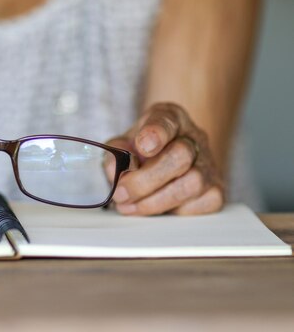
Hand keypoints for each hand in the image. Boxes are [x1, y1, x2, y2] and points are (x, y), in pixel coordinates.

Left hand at [106, 102, 224, 215]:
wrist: (166, 162)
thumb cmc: (142, 152)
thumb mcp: (123, 145)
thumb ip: (115, 153)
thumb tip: (115, 169)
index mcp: (171, 119)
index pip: (167, 120)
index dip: (156, 133)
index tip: (143, 146)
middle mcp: (194, 138)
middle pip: (180, 155)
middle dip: (145, 180)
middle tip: (121, 194)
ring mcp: (209, 165)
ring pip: (191, 184)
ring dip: (154, 202)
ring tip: (130, 206)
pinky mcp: (216, 191)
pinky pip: (200, 206)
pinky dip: (173, 212)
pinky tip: (154, 209)